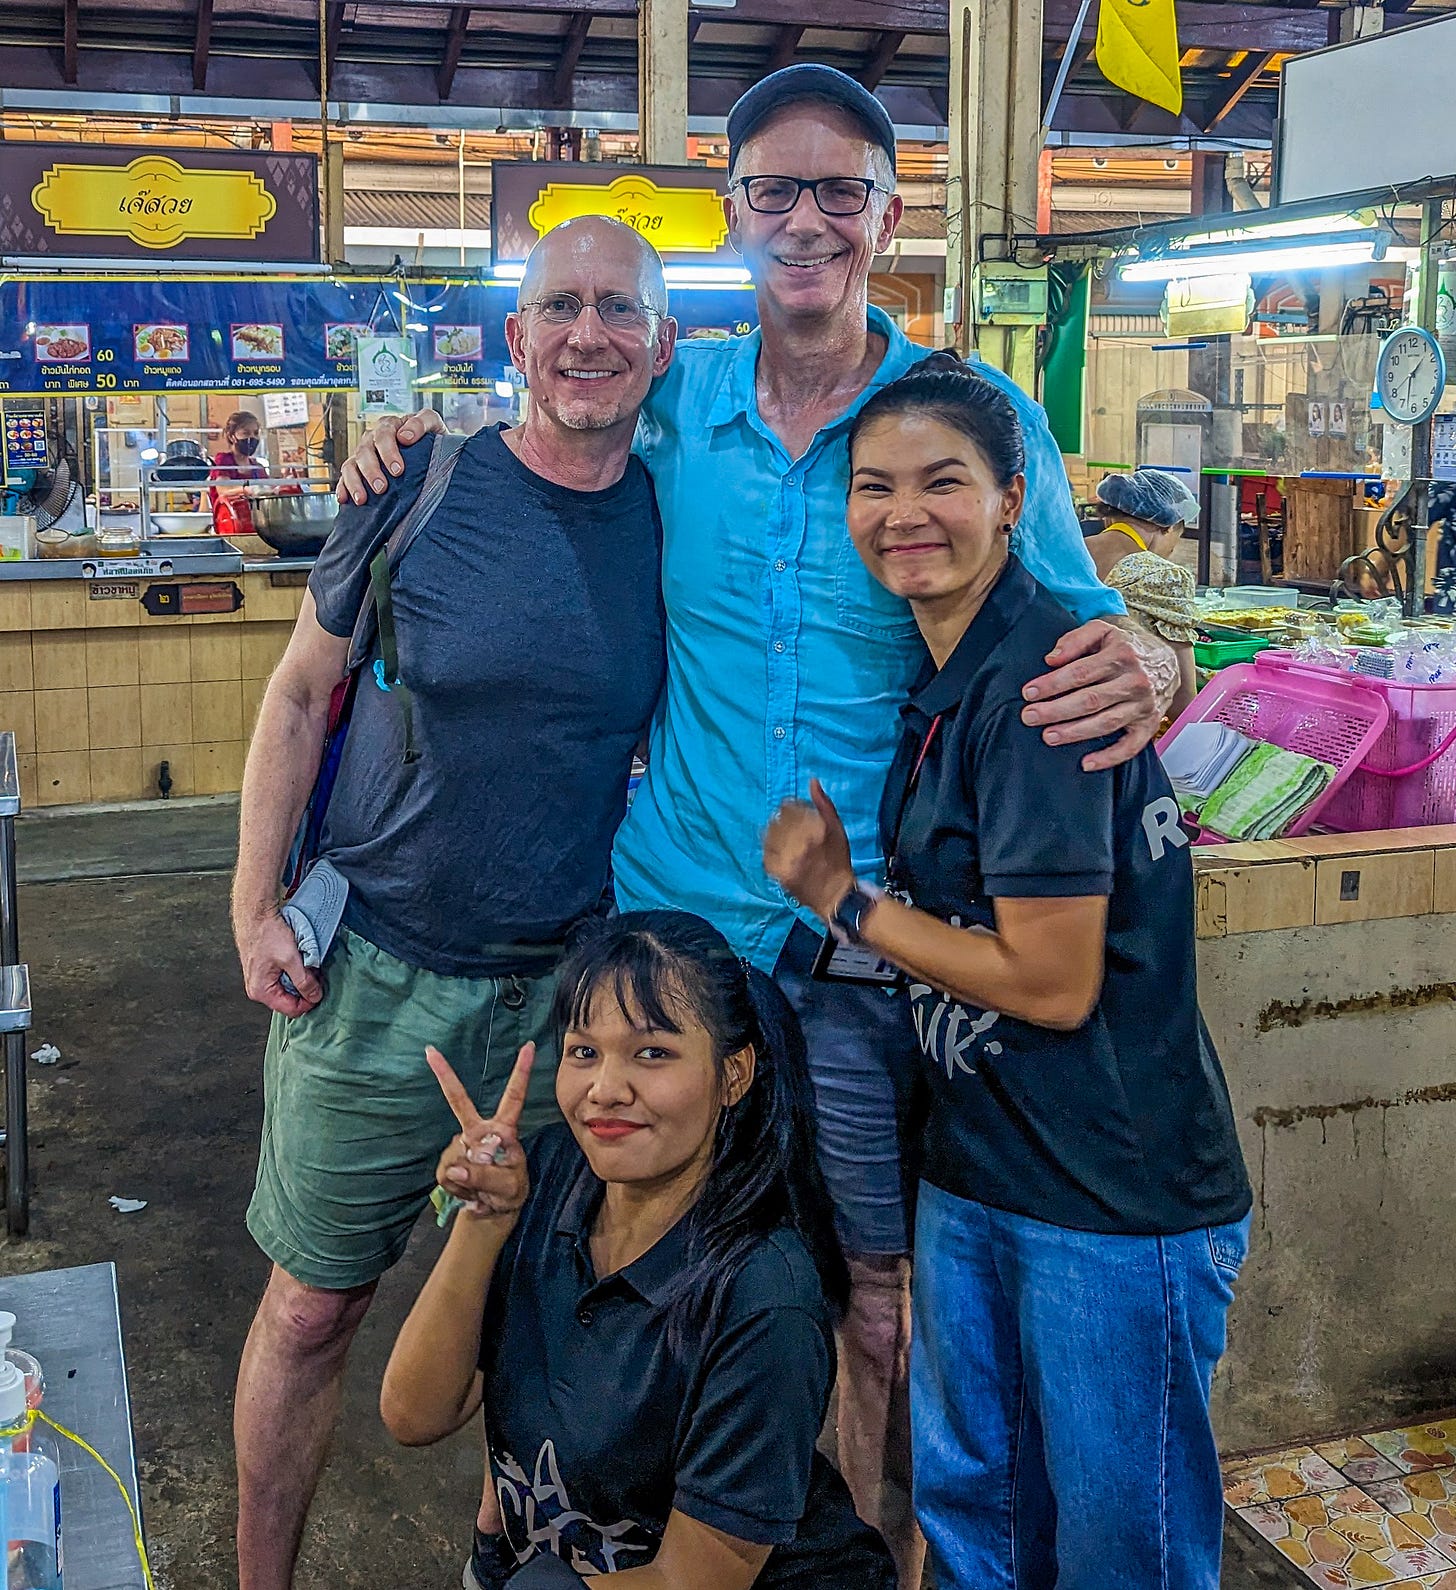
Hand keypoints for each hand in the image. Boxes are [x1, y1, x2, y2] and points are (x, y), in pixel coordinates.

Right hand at [235, 906, 321, 1016]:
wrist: (256, 914)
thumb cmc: (267, 934)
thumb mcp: (291, 959)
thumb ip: (304, 981)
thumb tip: (314, 996)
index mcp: (261, 991)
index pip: (291, 1010)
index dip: (309, 1002)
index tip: (320, 991)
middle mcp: (258, 989)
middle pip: (289, 1000)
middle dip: (305, 989)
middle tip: (315, 974)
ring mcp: (261, 980)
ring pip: (288, 988)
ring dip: (301, 979)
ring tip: (306, 964)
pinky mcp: (265, 970)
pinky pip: (284, 978)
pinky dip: (295, 972)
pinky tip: (299, 960)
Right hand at [335, 409, 446, 504]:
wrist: (433, 452)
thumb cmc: (432, 438)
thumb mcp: (433, 424)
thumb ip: (422, 423)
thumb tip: (405, 436)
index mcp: (390, 426)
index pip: (384, 434)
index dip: (389, 452)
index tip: (398, 470)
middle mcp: (374, 438)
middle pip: (365, 451)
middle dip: (371, 470)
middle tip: (381, 487)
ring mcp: (364, 454)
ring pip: (352, 464)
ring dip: (355, 481)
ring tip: (362, 499)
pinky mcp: (358, 469)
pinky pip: (346, 476)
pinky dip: (343, 487)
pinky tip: (344, 499)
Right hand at [429, 1042, 534, 1224]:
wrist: (493, 1211)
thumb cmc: (509, 1192)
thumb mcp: (508, 1187)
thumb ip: (486, 1176)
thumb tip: (456, 1167)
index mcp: (503, 1130)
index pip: (513, 1097)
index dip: (521, 1072)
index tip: (528, 1046)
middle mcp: (480, 1132)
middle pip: (460, 1102)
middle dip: (445, 1076)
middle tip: (431, 1051)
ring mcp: (461, 1145)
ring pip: (455, 1156)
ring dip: (468, 1179)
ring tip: (482, 1189)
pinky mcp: (447, 1163)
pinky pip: (447, 1174)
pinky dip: (458, 1188)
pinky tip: (469, 1191)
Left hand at [763, 779, 855, 921]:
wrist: (837, 895)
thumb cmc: (839, 861)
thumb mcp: (838, 829)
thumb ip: (824, 805)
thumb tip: (812, 781)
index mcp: (815, 831)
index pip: (788, 809)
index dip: (785, 806)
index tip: (787, 807)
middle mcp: (801, 846)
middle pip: (777, 824)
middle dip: (777, 821)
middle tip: (781, 823)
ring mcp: (790, 861)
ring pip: (770, 840)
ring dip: (770, 835)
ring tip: (777, 837)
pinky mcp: (782, 876)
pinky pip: (767, 859)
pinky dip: (768, 853)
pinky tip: (773, 852)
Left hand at [1020, 619, 1160, 771]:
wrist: (1167, 660)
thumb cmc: (1126, 647)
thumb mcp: (1103, 630)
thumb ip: (1075, 639)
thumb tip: (1051, 659)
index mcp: (1121, 655)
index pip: (1080, 672)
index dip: (1052, 684)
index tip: (1029, 693)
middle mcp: (1135, 681)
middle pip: (1090, 700)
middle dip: (1056, 710)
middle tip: (1030, 717)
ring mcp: (1143, 705)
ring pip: (1105, 723)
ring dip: (1075, 732)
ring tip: (1049, 736)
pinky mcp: (1149, 724)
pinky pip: (1130, 746)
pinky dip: (1109, 758)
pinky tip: (1086, 763)